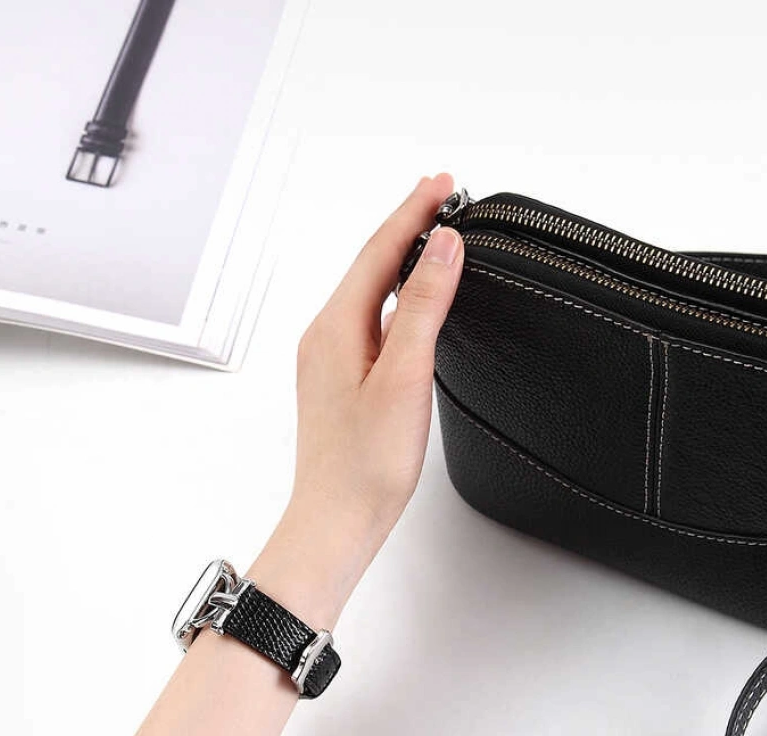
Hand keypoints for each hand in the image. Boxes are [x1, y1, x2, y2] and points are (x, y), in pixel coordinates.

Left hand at [248, 174, 463, 624]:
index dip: (413, 213)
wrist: (335, 520)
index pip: (379, 251)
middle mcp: (324, 336)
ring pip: (367, 291)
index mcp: (335, 328)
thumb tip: (442, 247)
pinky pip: (367, 318)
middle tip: (440, 194)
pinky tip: (408, 298)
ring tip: (429, 232)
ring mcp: (328, 358)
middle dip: (405, 226)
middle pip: (369, 264)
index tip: (442, 183)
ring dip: (399, 257)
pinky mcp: (339, 380)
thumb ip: (423, 307)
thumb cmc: (365, 465)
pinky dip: (393, 294)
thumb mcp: (403, 377)